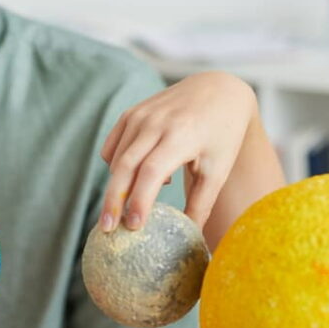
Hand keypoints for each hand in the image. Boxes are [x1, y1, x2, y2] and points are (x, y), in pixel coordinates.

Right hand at [99, 71, 257, 230]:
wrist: (218, 90)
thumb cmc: (222, 135)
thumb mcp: (218, 169)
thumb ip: (201, 203)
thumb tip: (189, 238)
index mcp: (182, 135)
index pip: (152, 171)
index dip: (140, 200)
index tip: (134, 226)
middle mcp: (157, 122)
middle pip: (125, 167)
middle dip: (113, 200)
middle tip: (106, 229)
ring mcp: (140, 115)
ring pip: (116, 161)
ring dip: (119, 187)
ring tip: (136, 201)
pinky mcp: (130, 114)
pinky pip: (111, 149)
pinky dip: (117, 168)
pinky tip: (139, 174)